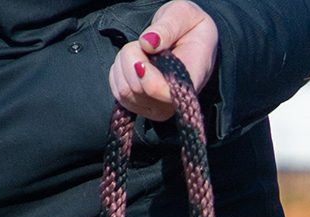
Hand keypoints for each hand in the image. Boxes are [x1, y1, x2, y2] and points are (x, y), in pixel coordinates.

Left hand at [108, 0, 217, 120]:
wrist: (190, 39)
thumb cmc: (189, 26)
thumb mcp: (184, 15)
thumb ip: (168, 27)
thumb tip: (147, 44)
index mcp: (192, 80)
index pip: (163, 93)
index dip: (146, 75)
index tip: (143, 48)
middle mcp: (175, 102)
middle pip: (136, 89)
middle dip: (132, 56)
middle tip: (146, 42)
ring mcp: (158, 108)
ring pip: (124, 92)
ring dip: (123, 64)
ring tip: (140, 51)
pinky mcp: (142, 107)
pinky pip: (118, 93)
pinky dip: (119, 73)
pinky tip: (133, 62)